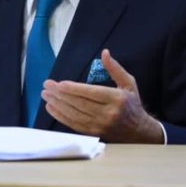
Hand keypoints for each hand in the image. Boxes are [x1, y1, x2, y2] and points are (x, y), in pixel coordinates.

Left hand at [41, 49, 163, 142]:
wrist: (139, 132)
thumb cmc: (132, 104)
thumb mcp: (128, 83)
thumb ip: (115, 68)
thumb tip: (104, 52)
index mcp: (117, 99)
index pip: (91, 93)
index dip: (74, 89)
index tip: (59, 83)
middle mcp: (108, 114)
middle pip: (80, 103)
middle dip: (60, 94)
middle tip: (47, 85)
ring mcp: (100, 125)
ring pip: (74, 114)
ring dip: (57, 104)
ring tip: (45, 95)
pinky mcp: (93, 134)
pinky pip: (73, 125)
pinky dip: (60, 116)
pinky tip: (51, 108)